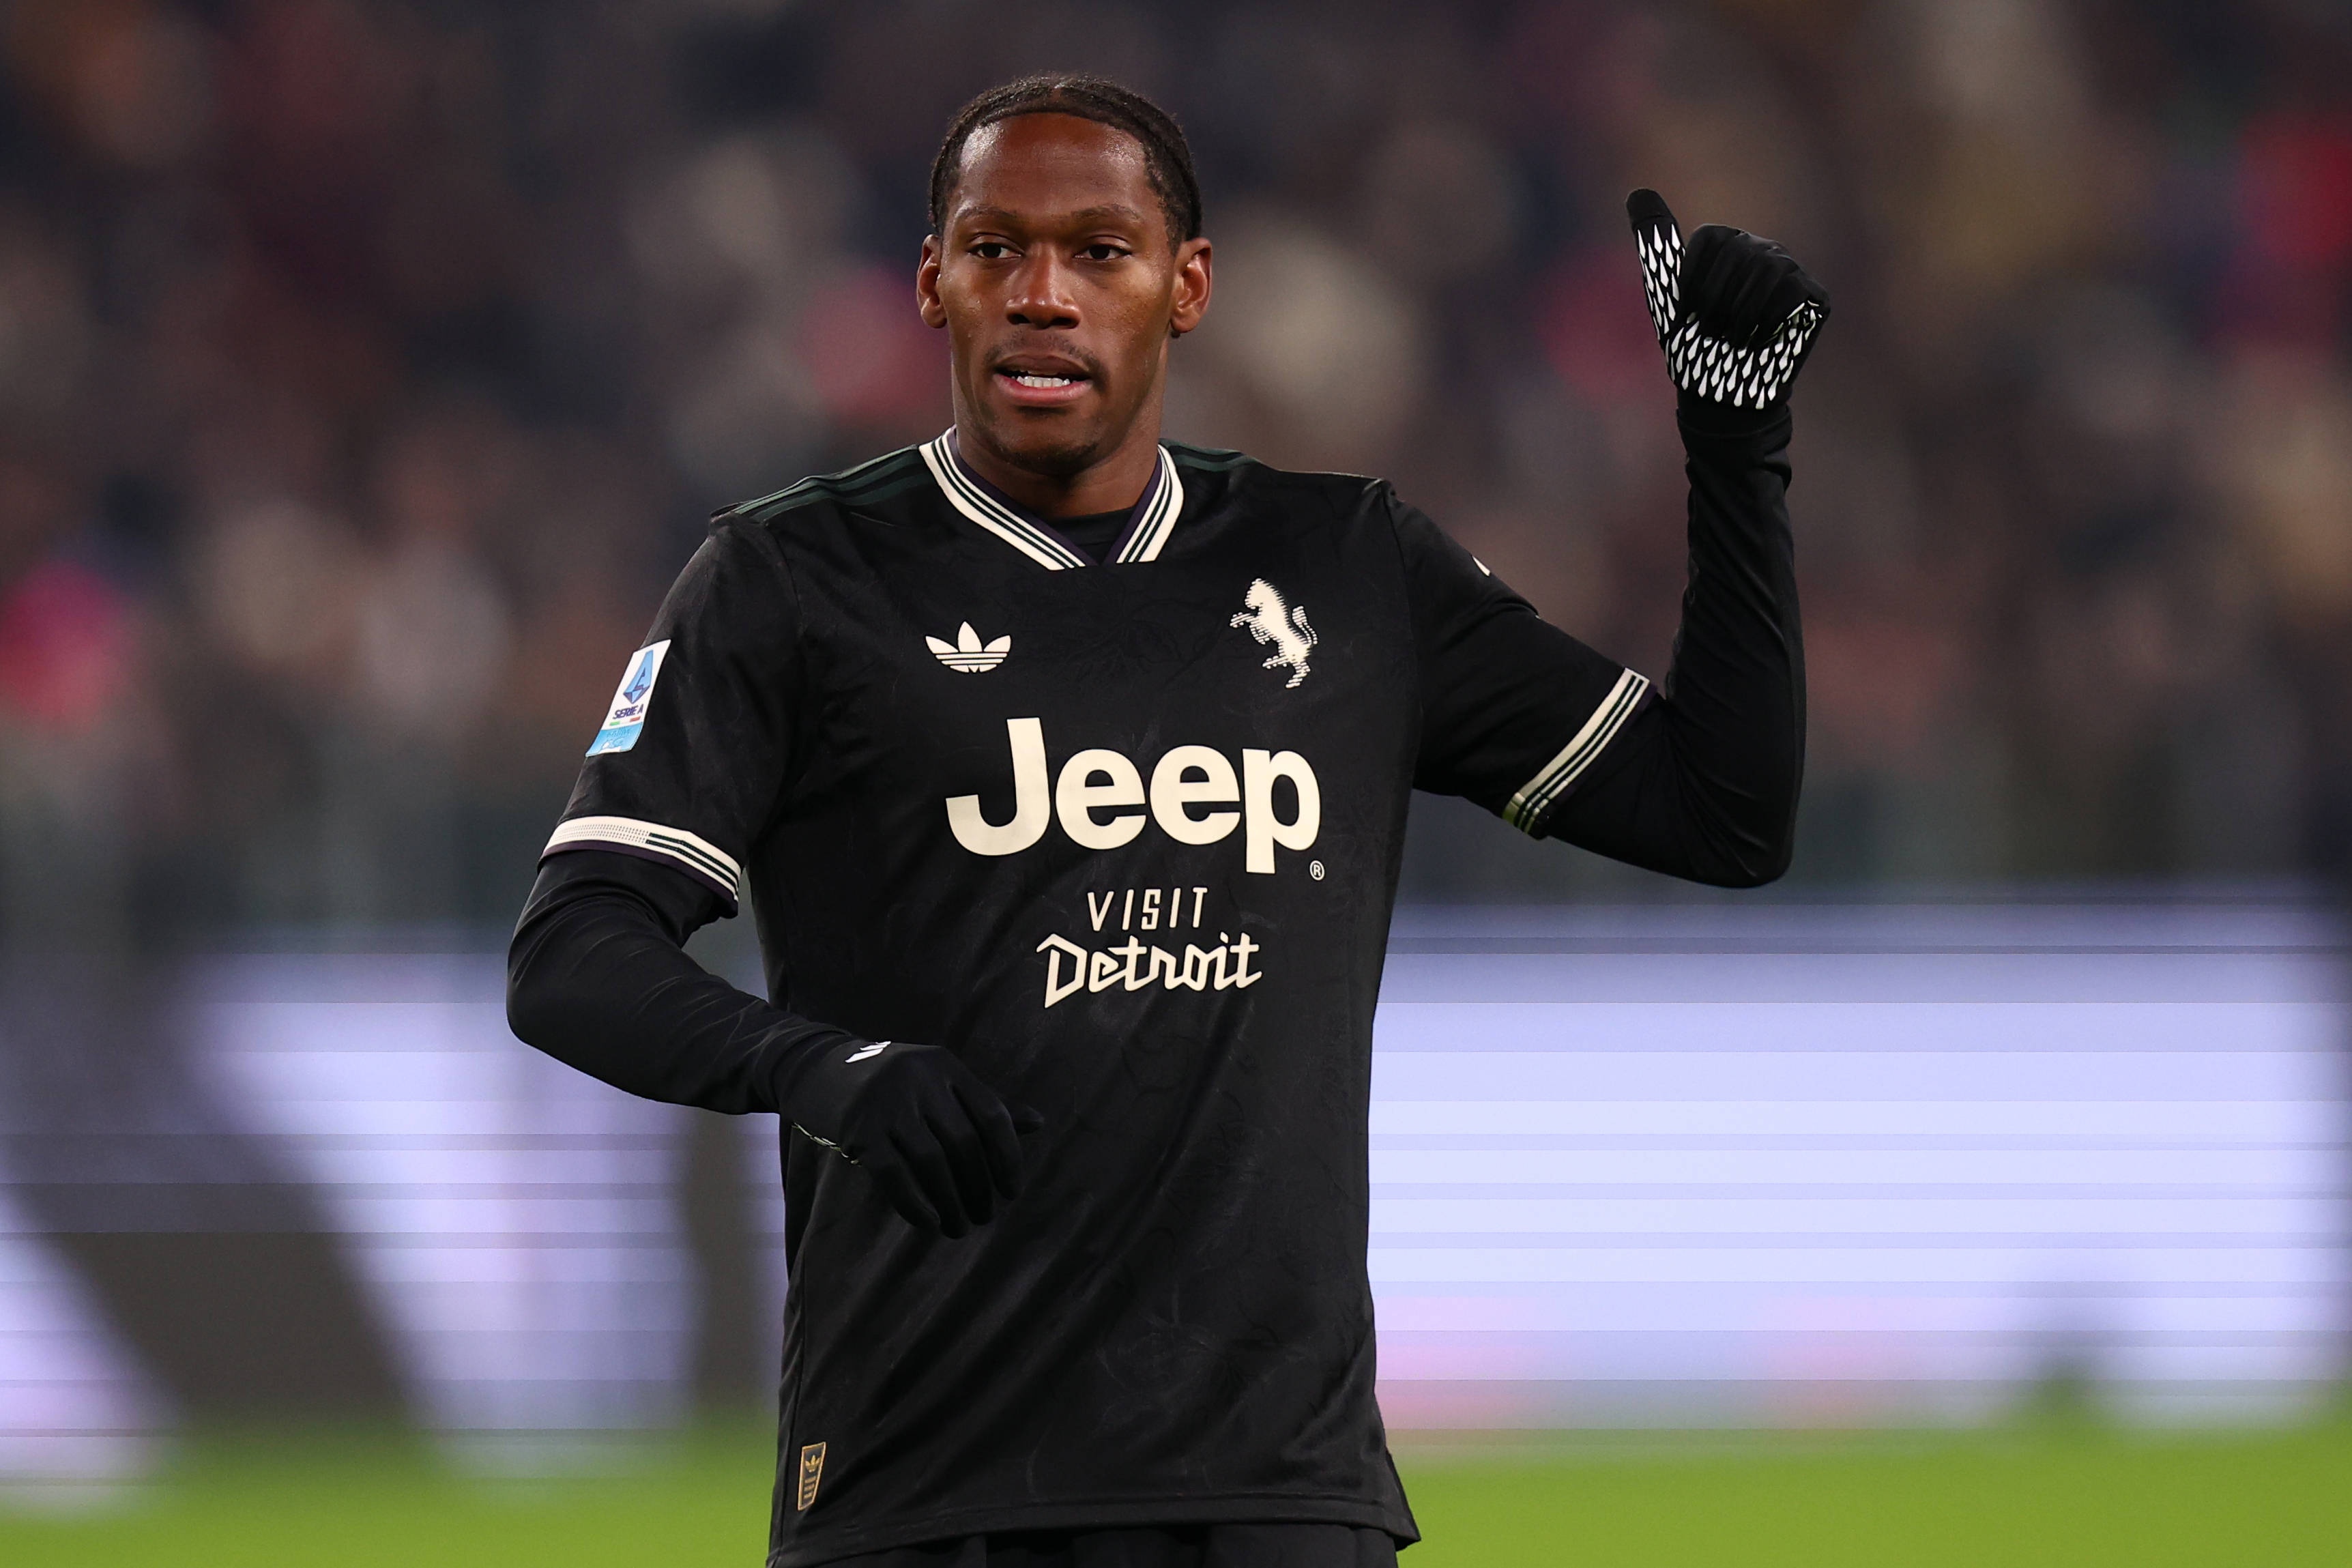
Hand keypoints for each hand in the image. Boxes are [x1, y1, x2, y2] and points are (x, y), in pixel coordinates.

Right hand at [776, 1039, 1042, 1237]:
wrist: (816, 1069)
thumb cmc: (889, 1084)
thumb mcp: (936, 1083)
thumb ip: (982, 1104)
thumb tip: (1039, 1123)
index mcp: (945, 1066)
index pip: (991, 1114)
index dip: (1008, 1156)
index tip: (1012, 1190)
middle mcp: (919, 1079)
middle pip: (963, 1142)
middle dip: (979, 1187)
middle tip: (985, 1217)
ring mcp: (886, 1103)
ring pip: (931, 1161)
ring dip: (951, 1202)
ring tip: (960, 1227)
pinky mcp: (857, 1129)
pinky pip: (894, 1173)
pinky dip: (915, 1203)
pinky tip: (930, 1223)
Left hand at [1626, 189, 1827, 409]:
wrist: (1718, 392)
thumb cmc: (1690, 343)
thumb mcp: (1663, 291)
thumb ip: (1653, 243)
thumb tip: (1637, 192)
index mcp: (1725, 241)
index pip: (1710, 239)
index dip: (1693, 282)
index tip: (1687, 313)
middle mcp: (1760, 248)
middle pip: (1739, 254)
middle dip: (1715, 302)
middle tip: (1710, 332)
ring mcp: (1790, 270)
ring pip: (1767, 270)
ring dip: (1739, 315)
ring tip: (1731, 339)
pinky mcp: (1814, 296)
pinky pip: (1792, 293)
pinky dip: (1767, 323)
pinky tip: (1759, 341)